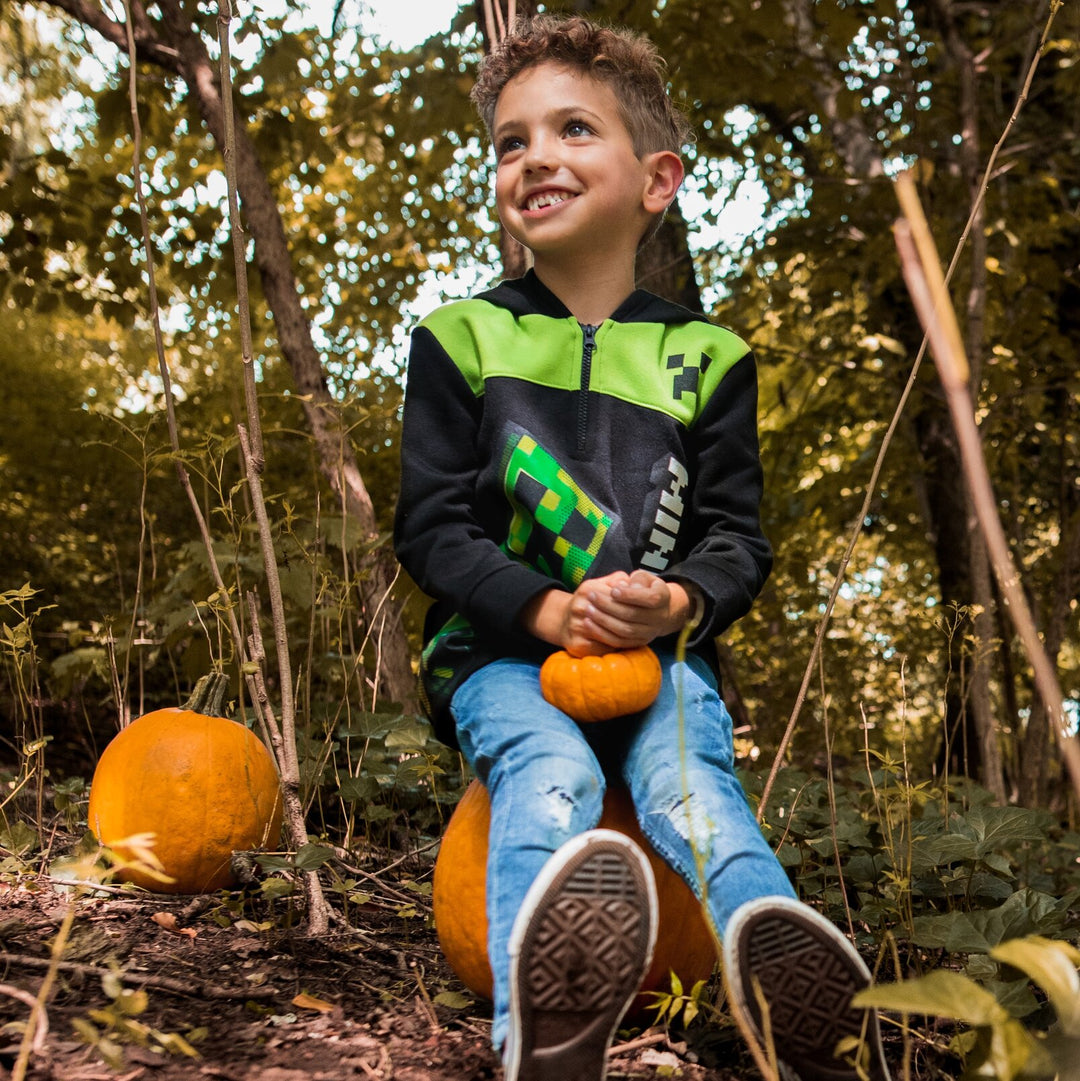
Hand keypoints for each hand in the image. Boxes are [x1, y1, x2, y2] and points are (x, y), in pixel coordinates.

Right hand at [520, 573, 698, 655]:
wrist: (563, 620)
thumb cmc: (588, 600)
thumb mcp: (600, 583)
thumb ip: (617, 579)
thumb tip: (632, 582)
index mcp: (588, 590)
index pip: (616, 596)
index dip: (632, 601)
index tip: (645, 605)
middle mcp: (580, 608)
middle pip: (614, 616)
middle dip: (631, 618)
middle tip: (647, 620)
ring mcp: (578, 627)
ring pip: (610, 634)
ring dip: (626, 634)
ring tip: (639, 632)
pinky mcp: (578, 645)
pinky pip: (604, 647)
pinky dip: (616, 645)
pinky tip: (626, 643)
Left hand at [573, 571, 694, 651]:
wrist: (656, 610)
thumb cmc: (645, 588)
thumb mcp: (645, 577)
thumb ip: (637, 579)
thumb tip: (624, 585)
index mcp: (662, 597)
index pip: (650, 598)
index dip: (630, 595)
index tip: (612, 590)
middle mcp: (659, 617)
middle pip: (633, 615)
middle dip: (609, 606)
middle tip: (592, 596)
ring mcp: (650, 633)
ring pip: (625, 630)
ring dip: (603, 620)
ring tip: (588, 609)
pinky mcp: (638, 642)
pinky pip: (619, 642)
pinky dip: (602, 634)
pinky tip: (589, 623)